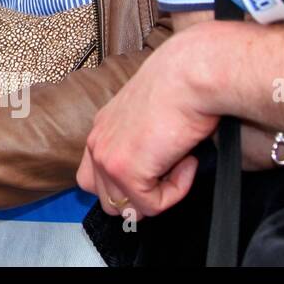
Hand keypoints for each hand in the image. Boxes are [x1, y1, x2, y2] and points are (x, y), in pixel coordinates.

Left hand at [78, 25, 221, 218]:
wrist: (189, 75)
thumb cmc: (181, 87)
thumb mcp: (152, 118)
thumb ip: (144, 145)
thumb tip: (160, 173)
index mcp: (102, 129)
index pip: (93, 177)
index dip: (126, 186)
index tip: (160, 172)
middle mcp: (97, 142)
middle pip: (107, 199)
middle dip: (142, 196)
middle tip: (171, 171)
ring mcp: (107, 158)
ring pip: (127, 208)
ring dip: (159, 195)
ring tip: (180, 163)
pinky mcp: (125, 170)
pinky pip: (151, 205)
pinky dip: (176, 191)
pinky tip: (186, 160)